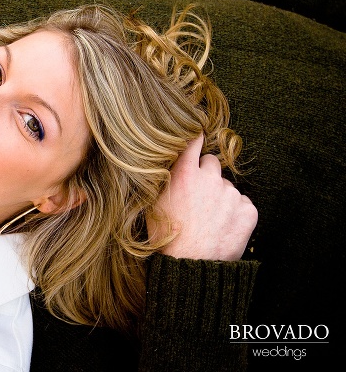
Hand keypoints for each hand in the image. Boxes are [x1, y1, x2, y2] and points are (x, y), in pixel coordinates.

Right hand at [147, 134, 257, 260]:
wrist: (191, 266)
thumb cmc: (167, 237)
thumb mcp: (154, 203)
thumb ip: (165, 179)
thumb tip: (168, 163)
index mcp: (184, 174)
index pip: (193, 142)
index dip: (195, 138)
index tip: (197, 136)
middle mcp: (210, 179)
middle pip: (212, 162)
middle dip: (206, 174)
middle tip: (199, 196)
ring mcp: (231, 194)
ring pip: (227, 186)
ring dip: (221, 196)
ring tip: (210, 219)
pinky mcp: (248, 210)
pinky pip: (243, 203)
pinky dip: (235, 212)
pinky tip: (222, 226)